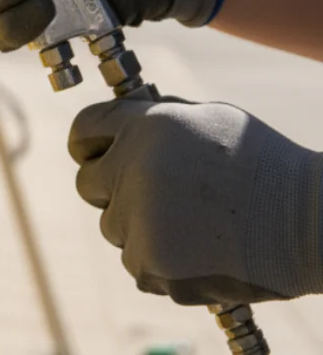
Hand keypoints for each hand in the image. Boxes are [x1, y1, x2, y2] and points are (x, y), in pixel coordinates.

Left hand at [69, 95, 322, 304]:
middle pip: (88, 184)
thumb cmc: (266, 167)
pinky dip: (161, 263)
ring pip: (114, 227)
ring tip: (195, 226)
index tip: (93, 155)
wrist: (312, 222)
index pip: (83, 130)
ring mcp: (139, 217)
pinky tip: (201, 252)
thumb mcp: (209, 119)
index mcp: (145, 127)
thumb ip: (156, 122)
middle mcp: (132, 168)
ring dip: (141, 229)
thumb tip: (120, 129)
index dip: (88, 145)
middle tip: (155, 198)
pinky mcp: (151, 261)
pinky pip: (138, 264)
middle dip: (113, 190)